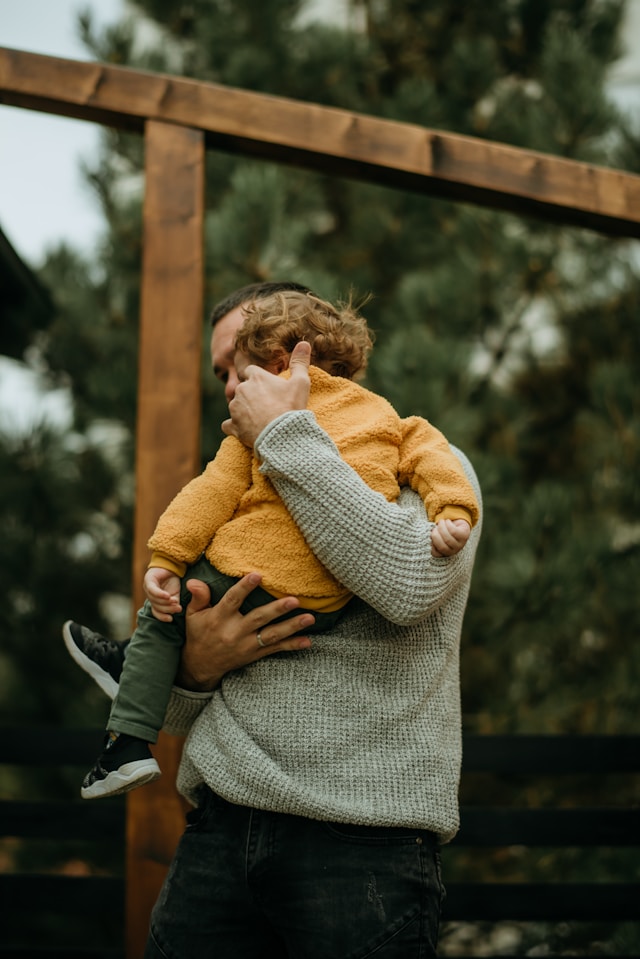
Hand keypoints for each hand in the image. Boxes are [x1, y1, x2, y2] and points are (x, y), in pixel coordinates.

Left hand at [144, 567, 181, 621]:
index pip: (156, 611)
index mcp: (155, 600)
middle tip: (178, 608)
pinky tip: (167, 596)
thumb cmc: (173, 580)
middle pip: (156, 606)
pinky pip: (153, 590)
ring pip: (154, 599)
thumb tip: (176, 611)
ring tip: (175, 601)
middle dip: (167, 609)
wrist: (172, 564)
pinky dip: (160, 594)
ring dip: (165, 602)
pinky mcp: (148, 580)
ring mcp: (147, 587)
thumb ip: (175, 603)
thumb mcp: (175, 594)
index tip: (170, 619)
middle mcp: (149, 595)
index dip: (162, 617)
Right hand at [176, 573, 314, 690]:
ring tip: (309, 618)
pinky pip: (275, 649)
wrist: (201, 665)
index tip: (257, 575)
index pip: (233, 600)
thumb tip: (194, 581)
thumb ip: (198, 597)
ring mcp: (247, 645)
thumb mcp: (193, 615)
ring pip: (272, 635)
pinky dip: (292, 645)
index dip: (244, 588)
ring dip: (292, 627)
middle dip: (277, 610)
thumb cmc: (198, 634)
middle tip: (294, 600)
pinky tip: (308, 641)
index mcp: (219, 618)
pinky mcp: (255, 654)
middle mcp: (235, 632)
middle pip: (258, 619)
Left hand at [222, 341, 310, 446]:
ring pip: (236, 406)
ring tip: (261, 420)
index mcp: (256, 377)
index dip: (260, 379)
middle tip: (268, 406)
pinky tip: (245, 430)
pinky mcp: (233, 426)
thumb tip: (304, 343)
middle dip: (252, 396)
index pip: (252, 371)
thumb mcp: (300, 383)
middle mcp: (241, 390)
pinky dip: (235, 427)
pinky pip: (228, 425)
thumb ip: (300, 362)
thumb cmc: (291, 407)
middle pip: (244, 389)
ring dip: (245, 411)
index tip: (269, 388)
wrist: (282, 436)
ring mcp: (235, 408)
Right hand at [431, 518, 470, 556]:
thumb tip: (429, 534)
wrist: (459, 526)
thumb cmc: (446, 531)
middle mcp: (453, 551)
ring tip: (441, 522)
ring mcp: (460, 545)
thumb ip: (433, 536)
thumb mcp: (439, 535)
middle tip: (434, 528)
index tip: (431, 536)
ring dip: (442, 528)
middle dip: (435, 535)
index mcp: (445, 553)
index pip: (435, 553)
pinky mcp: (464, 536)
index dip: (431, 544)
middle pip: (442, 546)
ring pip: (448, 538)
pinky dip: (448, 524)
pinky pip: (454, 531)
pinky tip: (447, 521)